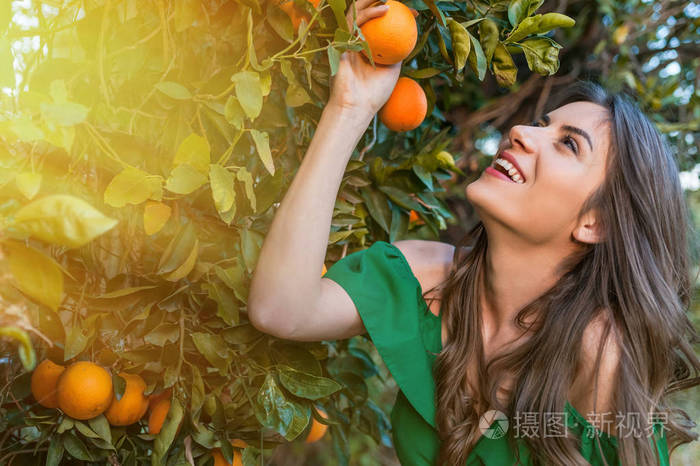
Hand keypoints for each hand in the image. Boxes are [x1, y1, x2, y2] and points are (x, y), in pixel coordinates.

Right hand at [327, 0, 401, 116]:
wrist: (356, 106)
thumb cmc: (374, 93)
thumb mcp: (392, 69)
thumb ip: (398, 51)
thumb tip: (411, 35)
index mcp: (365, 47)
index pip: (379, 25)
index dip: (397, 16)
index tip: (414, 14)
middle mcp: (355, 41)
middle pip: (366, 13)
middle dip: (379, 1)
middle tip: (400, 0)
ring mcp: (346, 40)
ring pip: (358, 12)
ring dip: (373, 0)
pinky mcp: (340, 41)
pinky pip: (355, 22)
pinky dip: (370, 14)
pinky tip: (385, 9)